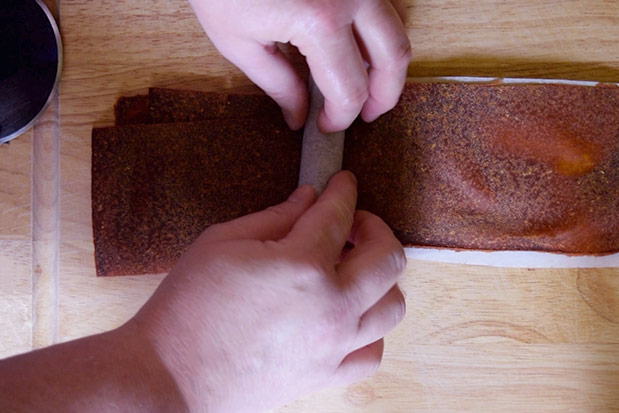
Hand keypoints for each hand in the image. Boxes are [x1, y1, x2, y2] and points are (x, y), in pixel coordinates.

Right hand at [131, 171, 406, 411]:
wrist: (169, 378)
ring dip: (380, 279)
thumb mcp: (222, 243)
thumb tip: (309, 198)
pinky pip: (373, 352)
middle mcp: (331, 306)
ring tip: (351, 270)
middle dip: (375, 228)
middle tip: (350, 224)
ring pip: (392, 305)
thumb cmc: (187, 308)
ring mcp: (334, 345)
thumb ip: (275, 216)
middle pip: (389, 256)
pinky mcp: (326, 375)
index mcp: (302, 265)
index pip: (340, 213)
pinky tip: (349, 315)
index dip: (344, 189)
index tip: (342, 182)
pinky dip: (371, 329)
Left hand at [188, 0, 411, 131]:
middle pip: (393, 58)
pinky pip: (381, 6)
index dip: (341, 117)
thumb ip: (277, 84)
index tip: (327, 125)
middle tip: (366, 114)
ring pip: (395, 29)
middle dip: (384, 95)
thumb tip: (299, 116)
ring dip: (385, 62)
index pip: (349, 89)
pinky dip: (374, 32)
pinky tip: (353, 46)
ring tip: (363, 82)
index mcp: (321, 21)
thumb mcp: (238, 41)